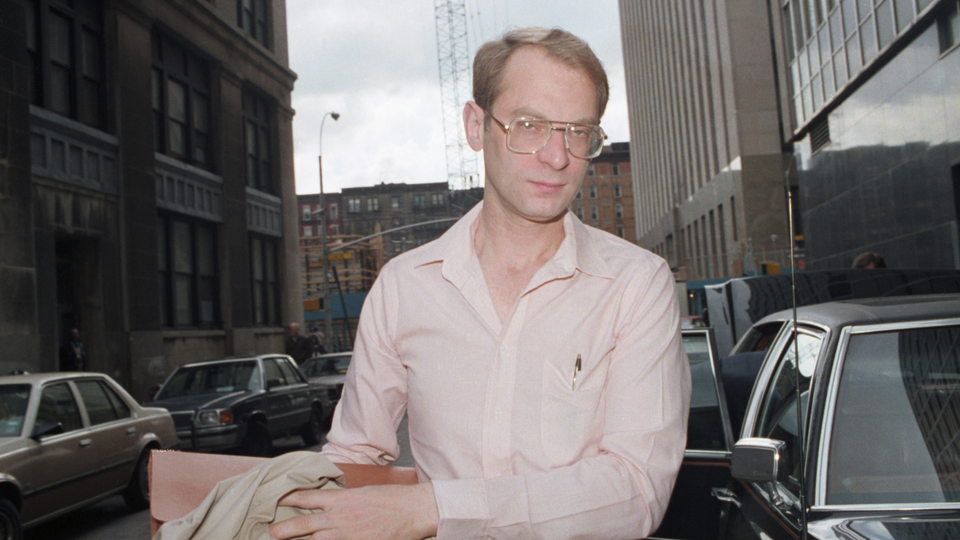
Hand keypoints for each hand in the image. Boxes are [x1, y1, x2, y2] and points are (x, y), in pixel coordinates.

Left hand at [269, 482, 437, 539]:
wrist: (413, 509)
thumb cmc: (392, 500)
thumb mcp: (362, 493)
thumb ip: (343, 501)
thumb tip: (328, 504)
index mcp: (340, 499)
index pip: (306, 497)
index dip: (287, 499)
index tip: (275, 501)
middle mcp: (338, 518)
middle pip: (302, 524)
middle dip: (283, 530)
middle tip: (270, 533)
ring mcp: (346, 535)